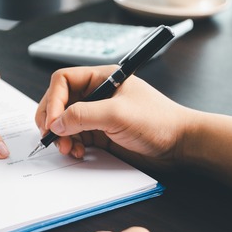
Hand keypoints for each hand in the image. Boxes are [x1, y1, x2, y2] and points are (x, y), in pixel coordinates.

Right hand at [35, 66, 191, 167]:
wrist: (180, 145)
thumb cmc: (158, 121)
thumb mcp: (117, 114)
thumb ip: (83, 115)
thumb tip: (56, 123)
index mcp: (101, 78)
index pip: (63, 81)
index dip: (53, 100)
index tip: (53, 122)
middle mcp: (97, 94)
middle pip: (59, 102)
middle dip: (53, 120)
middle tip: (52, 137)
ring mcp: (98, 115)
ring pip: (65, 122)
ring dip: (61, 137)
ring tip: (68, 149)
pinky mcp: (101, 133)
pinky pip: (76, 137)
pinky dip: (72, 146)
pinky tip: (79, 153)